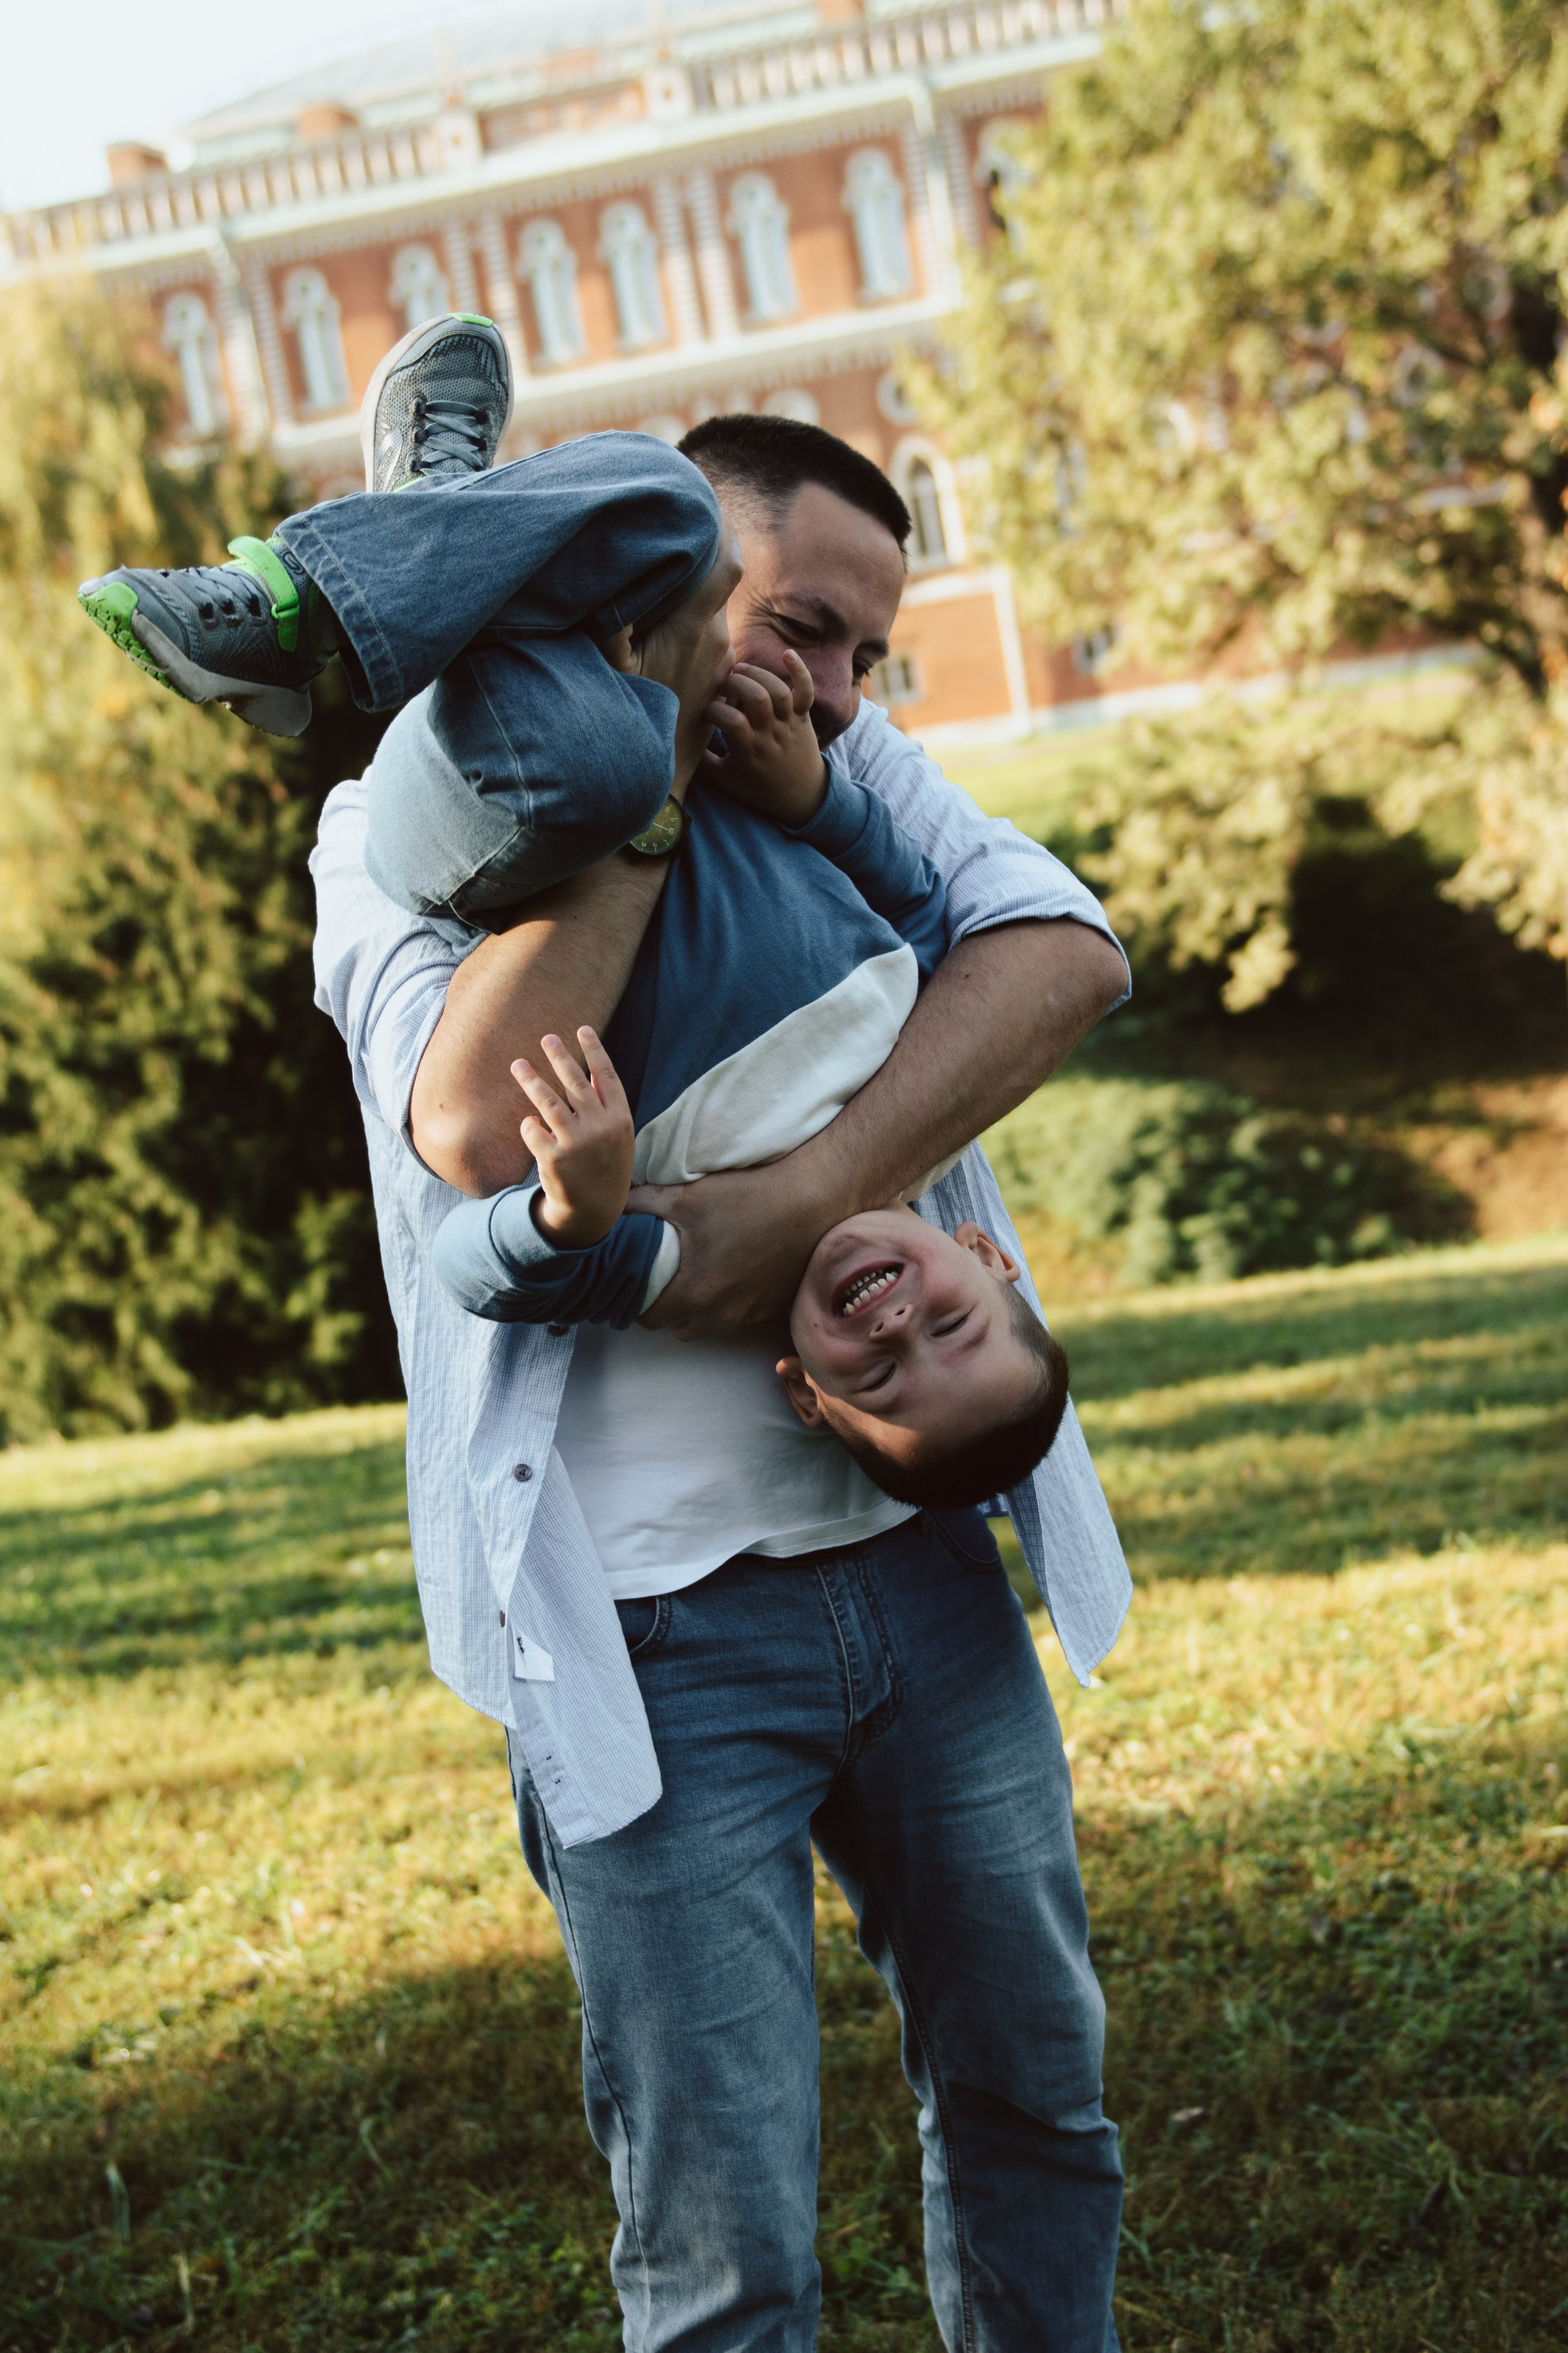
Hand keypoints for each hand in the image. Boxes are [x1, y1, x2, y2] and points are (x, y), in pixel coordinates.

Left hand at [512, 1027, 634, 1247]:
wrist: (594, 1208)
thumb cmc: (605, 1163)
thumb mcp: (617, 1135)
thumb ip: (606, 1104)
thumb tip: (593, 1068)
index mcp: (620, 1119)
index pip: (606, 1076)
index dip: (594, 1050)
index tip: (582, 1029)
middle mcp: (600, 1128)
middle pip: (575, 1083)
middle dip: (560, 1056)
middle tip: (546, 1038)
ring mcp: (577, 1143)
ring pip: (548, 1102)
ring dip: (530, 1079)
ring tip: (517, 1064)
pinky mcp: (554, 1158)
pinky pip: (533, 1129)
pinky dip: (528, 1124)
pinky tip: (530, 1123)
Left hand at [628, 1155, 841, 1333]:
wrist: (812, 1201)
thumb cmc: (748, 1197)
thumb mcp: (686, 1195)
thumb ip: (642, 1204)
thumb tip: (615, 1205)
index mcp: (694, 1293)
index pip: (647, 1318)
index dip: (635, 1302)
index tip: (634, 1283)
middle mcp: (721, 1313)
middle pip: (677, 1327)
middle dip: (665, 1308)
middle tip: (661, 1279)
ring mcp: (749, 1313)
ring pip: (709, 1326)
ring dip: (697, 1310)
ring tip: (696, 1277)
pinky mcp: (773, 1306)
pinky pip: (739, 1317)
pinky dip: (728, 1304)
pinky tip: (730, 1274)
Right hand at [634, 524, 744, 789]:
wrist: (662, 772)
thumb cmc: (632, 717)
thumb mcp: (612, 667)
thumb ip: (611, 620)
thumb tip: (604, 575)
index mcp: (693, 628)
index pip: (726, 564)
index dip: (721, 530)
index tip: (704, 507)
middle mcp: (717, 638)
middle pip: (717, 580)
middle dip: (699, 557)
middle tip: (674, 532)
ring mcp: (723, 659)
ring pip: (712, 608)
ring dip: (692, 592)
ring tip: (665, 578)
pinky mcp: (722, 675)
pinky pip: (711, 633)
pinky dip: (694, 619)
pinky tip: (668, 623)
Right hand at [700, 651, 828, 827]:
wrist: (802, 797)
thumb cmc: (758, 789)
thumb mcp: (724, 780)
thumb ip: (701, 763)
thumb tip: (675, 743)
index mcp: (748, 751)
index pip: (732, 722)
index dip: (714, 711)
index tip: (707, 714)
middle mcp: (769, 734)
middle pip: (757, 699)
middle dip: (736, 684)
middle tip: (723, 685)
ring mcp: (788, 724)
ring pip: (777, 690)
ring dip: (757, 674)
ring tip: (741, 670)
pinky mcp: (803, 717)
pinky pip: (806, 690)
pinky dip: (799, 670)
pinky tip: (787, 654)